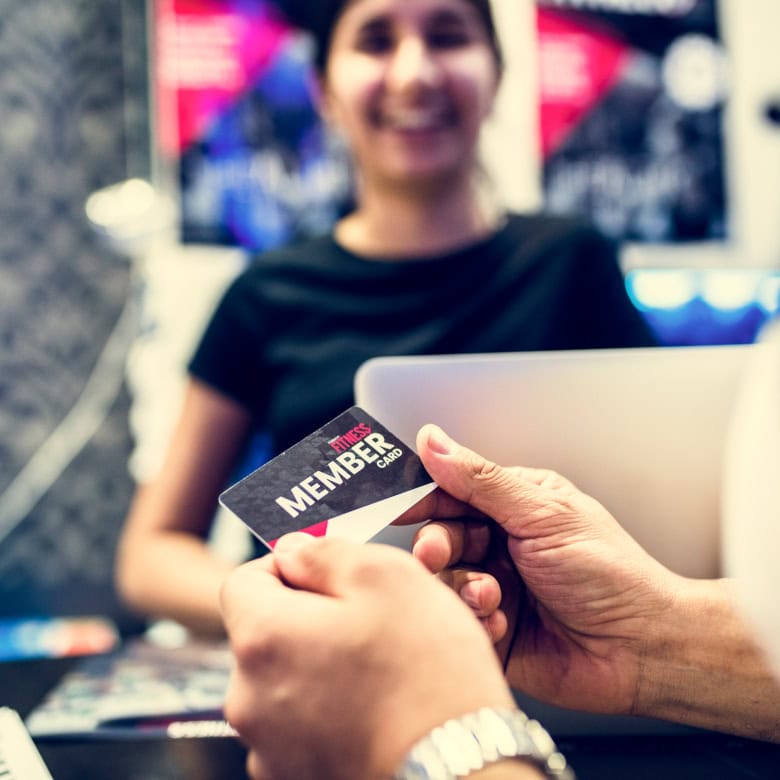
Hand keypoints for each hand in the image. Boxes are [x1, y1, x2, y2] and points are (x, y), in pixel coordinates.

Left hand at [220, 533, 514, 779]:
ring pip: (285, 679)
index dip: (287, 568)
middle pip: (265, 632)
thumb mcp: (387, 577)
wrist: (458, 772)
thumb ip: (325, 553)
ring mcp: (268, 747)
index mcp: (262, 638)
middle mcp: (248, 698)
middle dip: (308, 618)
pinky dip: (328, 710)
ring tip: (378, 670)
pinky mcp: (293, 778)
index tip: (326, 574)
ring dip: (320, 665)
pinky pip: (299, 725)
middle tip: (367, 622)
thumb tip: (293, 551)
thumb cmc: (427, 676)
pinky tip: (374, 709)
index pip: (243, 581)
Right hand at [401, 424, 680, 715]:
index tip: (398, 507)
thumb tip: (433, 441)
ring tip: (492, 595)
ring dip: (463, 586)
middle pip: (441, 535)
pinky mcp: (491, 628)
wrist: (642, 650)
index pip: (454, 490)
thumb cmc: (611, 574)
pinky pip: (458, 618)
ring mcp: (495, 586)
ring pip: (444, 578)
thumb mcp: (542, 514)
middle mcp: (501, 543)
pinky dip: (475, 619)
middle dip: (438, 545)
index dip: (424, 497)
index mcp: (514, 505)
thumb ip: (480, 480)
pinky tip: (502, 621)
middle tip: (438, 554)